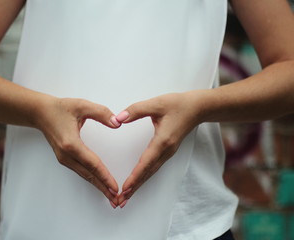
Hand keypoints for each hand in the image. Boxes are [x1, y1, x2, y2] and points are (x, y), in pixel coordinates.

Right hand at [36, 96, 121, 206]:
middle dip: (104, 188)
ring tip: (111, 195)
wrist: (40, 112)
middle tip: (117, 200)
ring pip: (85, 175)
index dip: (105, 176)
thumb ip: (101, 113)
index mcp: (71, 144)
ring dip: (98, 185)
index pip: (92, 164)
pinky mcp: (64, 158)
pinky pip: (81, 171)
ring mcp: (64, 158)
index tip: (115, 187)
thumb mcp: (82, 105)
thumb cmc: (59, 108)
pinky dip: (91, 179)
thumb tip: (117, 123)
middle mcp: (66, 155)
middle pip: (89, 175)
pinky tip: (99, 183)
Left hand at [115, 92, 201, 207]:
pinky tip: (138, 182)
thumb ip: (136, 110)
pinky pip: (154, 168)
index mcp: (163, 141)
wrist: (198, 108)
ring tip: (126, 196)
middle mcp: (166, 151)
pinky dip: (144, 177)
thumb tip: (118, 119)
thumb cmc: (178, 104)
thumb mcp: (156, 103)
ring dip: (138, 185)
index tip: (125, 188)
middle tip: (120, 201)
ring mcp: (168, 153)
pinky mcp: (167, 152)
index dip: (135, 176)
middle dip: (134, 187)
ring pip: (151, 172)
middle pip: (148, 173)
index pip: (146, 162)